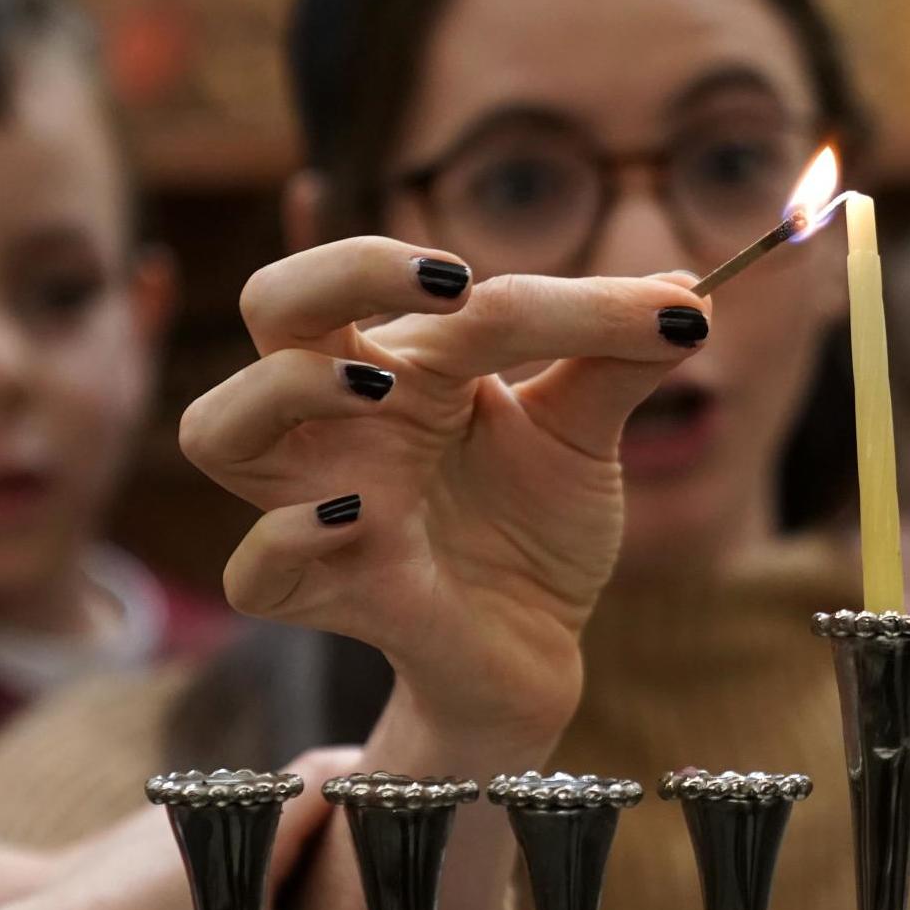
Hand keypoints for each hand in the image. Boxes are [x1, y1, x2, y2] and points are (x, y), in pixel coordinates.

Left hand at [0, 748, 378, 909]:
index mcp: (248, 824)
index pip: (333, 772)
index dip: (383, 776)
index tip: (426, 796)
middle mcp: (220, 805)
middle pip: (308, 786)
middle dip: (355, 808)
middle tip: (399, 844)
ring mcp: (186, 818)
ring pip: (270, 807)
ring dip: (309, 829)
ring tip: (349, 872)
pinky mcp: (161, 840)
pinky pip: (236, 826)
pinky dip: (268, 844)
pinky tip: (278, 893)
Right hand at [181, 238, 708, 756]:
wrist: (540, 647)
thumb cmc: (535, 526)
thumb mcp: (586, 428)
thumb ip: (622, 354)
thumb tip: (690, 285)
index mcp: (392, 362)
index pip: (384, 278)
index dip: (431, 261)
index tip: (502, 278)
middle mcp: (340, 424)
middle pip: (268, 306)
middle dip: (335, 272)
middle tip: (446, 288)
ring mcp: (322, 508)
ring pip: (218, 430)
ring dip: (289, 390)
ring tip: (385, 389)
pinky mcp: (329, 598)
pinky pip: (255, 569)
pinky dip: (294, 536)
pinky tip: (367, 518)